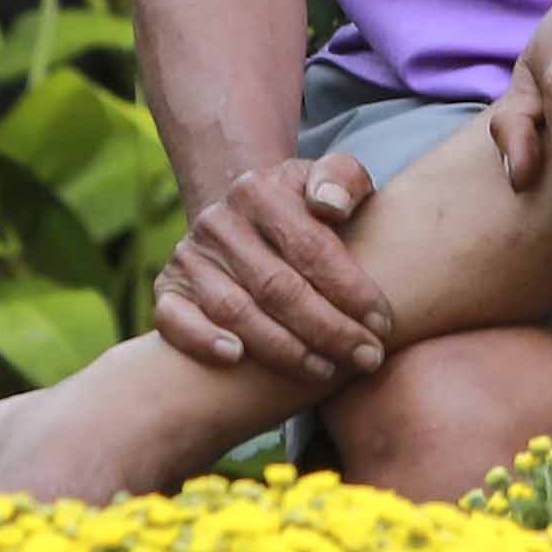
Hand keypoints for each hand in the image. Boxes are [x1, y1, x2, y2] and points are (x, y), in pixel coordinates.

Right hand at [155, 152, 391, 385]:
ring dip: (284, 349)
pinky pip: (175, 320)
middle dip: (329, 330)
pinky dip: (202, 341)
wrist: (246, 222)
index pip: (311, 247)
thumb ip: (341, 179)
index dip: (352, 291)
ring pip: (236, 311)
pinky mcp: (168, 289)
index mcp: (259, 190)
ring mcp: (189, 257)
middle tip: (368, 358)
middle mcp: (218, 221)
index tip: (384, 325)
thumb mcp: (329, 180)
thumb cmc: (306, 211)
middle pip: (278, 287)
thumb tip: (329, 206)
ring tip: (326, 371)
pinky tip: (236, 360)